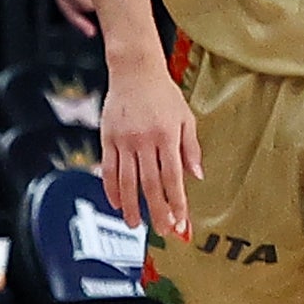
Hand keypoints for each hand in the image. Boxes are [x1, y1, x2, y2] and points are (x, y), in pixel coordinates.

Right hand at [97, 67, 206, 238]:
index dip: (177, 202)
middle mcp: (144, 141)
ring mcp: (123, 141)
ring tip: (136, 225)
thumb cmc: (164, 95)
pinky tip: (117, 204)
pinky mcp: (107, 139)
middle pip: (150, 184)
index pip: (173, 177)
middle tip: (162, 231)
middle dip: (157, 211)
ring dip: (131, 206)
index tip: (181, 222)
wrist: (134, 71)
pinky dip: (112, 189)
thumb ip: (191, 148)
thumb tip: (197, 177)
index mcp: (167, 136)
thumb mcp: (186, 117)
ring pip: (127, 182)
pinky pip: (109, 170)